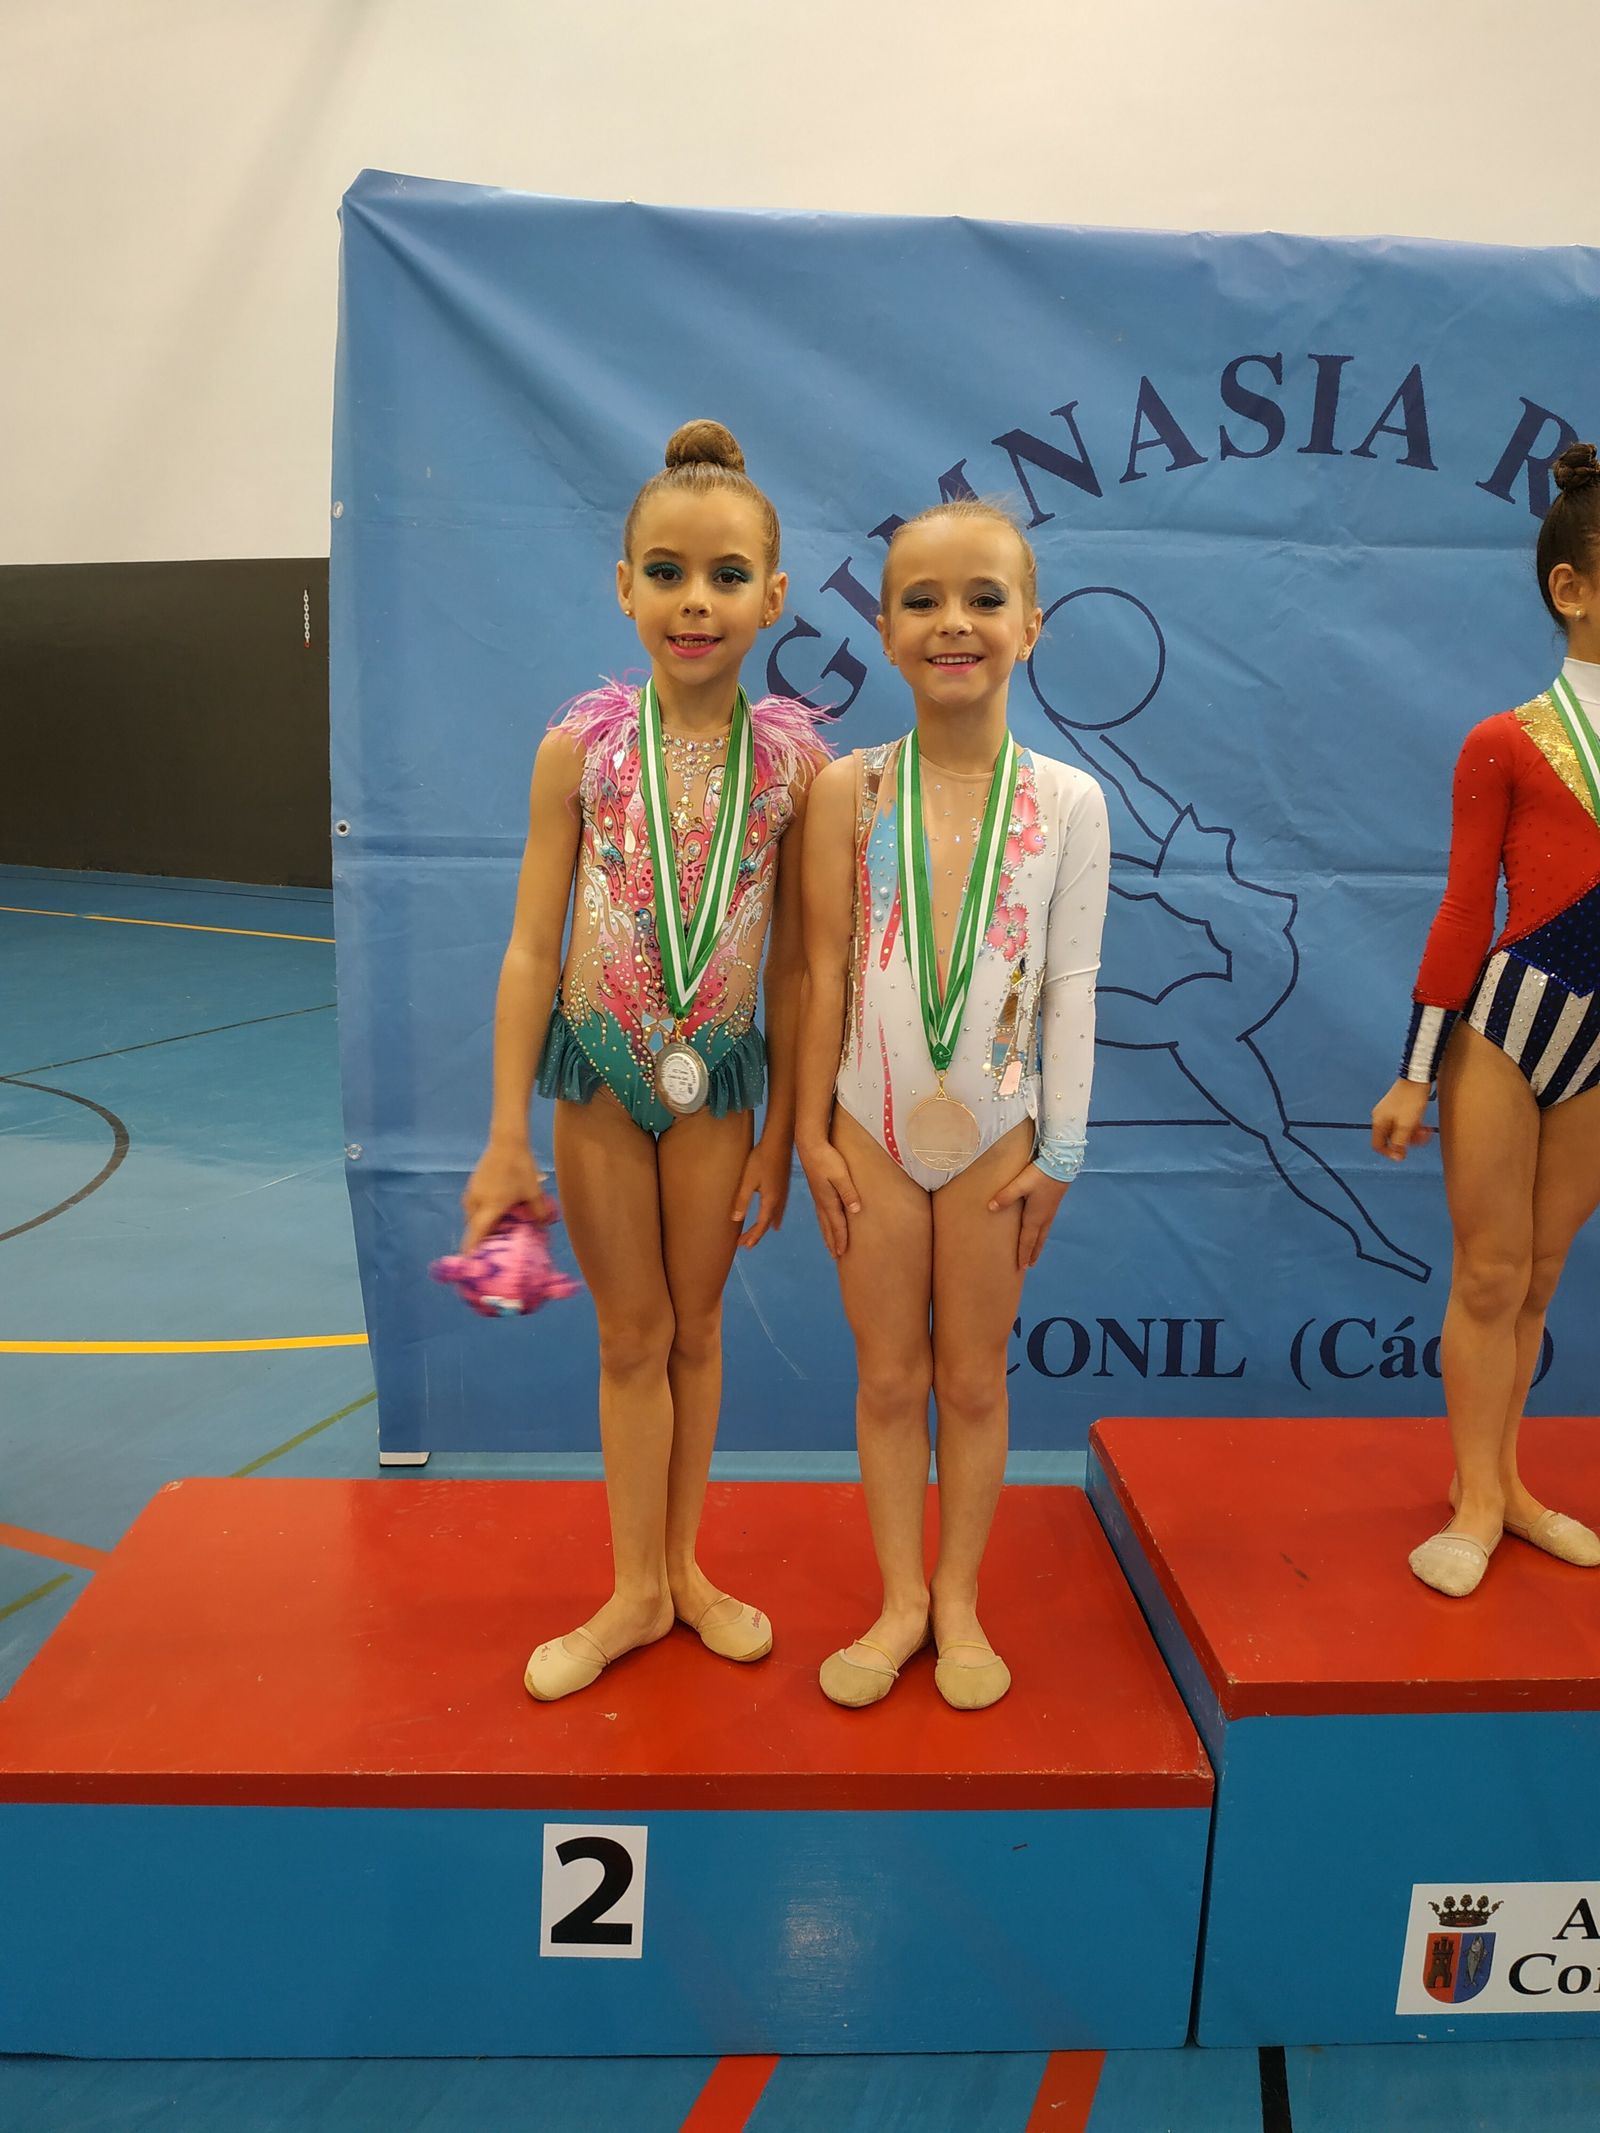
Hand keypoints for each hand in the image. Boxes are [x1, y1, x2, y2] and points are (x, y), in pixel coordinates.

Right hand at [460, 1139, 551, 1250]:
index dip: (470, 1249)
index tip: (468, 1262)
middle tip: (488, 1247)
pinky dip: (479, 1212)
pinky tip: (492, 1210)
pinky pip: (472, 1205)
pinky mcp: (472, 1184)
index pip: (476, 1233)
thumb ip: (538, 1211)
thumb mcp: (532, 1191)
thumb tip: (543, 1225)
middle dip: (477, 1238)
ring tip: (492, 1230)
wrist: (507, 1142)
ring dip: (478, 1224)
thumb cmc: (520, 1168)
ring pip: (471, 1215)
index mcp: (490, 1207)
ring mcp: (472, 1192)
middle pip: (472, 1226)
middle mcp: (476, 1202)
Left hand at [731, 1135, 791, 1249]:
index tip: (742, 1245)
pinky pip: (779, 1209)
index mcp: (770, 1201)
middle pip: (768, 1223)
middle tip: (746, 1244)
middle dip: (757, 1234)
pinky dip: (774, 1217)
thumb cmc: (761, 1160)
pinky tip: (775, 1216)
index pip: (761, 1225)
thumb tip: (736, 1219)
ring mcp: (783, 1194)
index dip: (752, 1236)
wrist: (778, 1143)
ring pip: (775, 1216)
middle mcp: (779, 1201)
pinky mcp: (783, 1187)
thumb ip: (742, 1200)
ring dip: (766, 1226)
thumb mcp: (748, 1181)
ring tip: (761, 1235)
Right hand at [798, 1136, 860, 1258]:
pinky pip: (820, 1213)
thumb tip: (856, 1211)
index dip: (840, 1239)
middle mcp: (821, 1201)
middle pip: (828, 1226)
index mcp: (828, 1200)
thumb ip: (848, 1193)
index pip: (836, 1224)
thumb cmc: (826, 1158)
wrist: (809, 1144)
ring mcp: (817, 1196)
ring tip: (829, 1245)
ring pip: (823, 1221)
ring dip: (826, 1234)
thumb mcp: (841, 1175)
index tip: (842, 1253)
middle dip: (832, 1241)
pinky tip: (824, 1222)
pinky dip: (823, 1223)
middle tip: (835, 1256)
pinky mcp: (817, 1190)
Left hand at [989, 1161, 1068, 1270]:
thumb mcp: (1020, 1185)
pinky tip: (1041, 1231)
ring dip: (1038, 1245)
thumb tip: (991, 1208)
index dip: (1023, 1254)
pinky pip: (1047, 1226)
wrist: (1062, 1163)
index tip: (1021, 1267)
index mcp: (1035, 1217)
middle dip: (1032, 1253)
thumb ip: (1005, 1196)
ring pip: (1044, 1234)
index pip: (1027, 1240)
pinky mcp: (1054, 1204)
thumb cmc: (1040, 1175)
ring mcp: (1050, 1212)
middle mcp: (1044, 1218)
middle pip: (1037, 1240)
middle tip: (1028, 1266)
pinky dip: (1042, 1235)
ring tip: (1035, 1254)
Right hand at [1370, 1079, 1432, 1161]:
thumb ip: (1400, 1142)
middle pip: (1390, 1138)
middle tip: (1420, 1140)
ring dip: (1412, 1134)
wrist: (1416, 1078)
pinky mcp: (1397, 1107)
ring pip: (1398, 1131)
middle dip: (1406, 1142)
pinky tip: (1422, 1125)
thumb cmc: (1410, 1100)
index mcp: (1379, 1122)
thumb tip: (1396, 1156)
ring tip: (1425, 1132)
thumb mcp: (1406, 1125)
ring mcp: (1388, 1112)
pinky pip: (1402, 1123)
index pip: (1377, 1145)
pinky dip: (1412, 1126)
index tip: (1402, 1155)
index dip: (1389, 1153)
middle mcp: (1380, 1118)